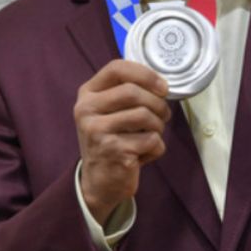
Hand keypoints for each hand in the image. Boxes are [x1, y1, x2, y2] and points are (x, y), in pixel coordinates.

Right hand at [74, 59, 170, 224]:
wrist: (99, 181)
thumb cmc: (111, 140)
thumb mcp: (109, 111)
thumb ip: (127, 93)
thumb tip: (162, 85)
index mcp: (87, 94)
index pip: (116, 68)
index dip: (145, 74)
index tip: (163, 87)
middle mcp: (87, 110)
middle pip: (134, 92)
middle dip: (158, 104)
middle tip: (163, 116)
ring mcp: (98, 131)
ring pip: (145, 116)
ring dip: (158, 127)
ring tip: (151, 136)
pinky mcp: (113, 151)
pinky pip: (151, 140)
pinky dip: (156, 148)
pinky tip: (144, 154)